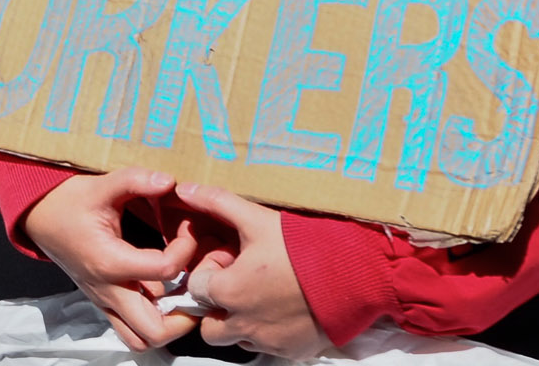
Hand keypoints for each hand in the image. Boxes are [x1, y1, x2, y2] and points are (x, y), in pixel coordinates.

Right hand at [23, 168, 206, 349]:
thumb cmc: (68, 202)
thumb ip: (135, 181)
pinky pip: (131, 328)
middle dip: (185, 315)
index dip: (186, 249)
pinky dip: (152, 318)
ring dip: (168, 324)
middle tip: (197, 284)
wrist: (39, 216)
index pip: (166, 270)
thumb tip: (168, 181)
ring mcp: (105, 301)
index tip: (189, 230)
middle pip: (154, 331)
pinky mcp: (105, 302)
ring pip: (141, 339)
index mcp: (110, 262)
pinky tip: (165, 291)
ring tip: (182, 294)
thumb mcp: (101, 185)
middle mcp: (108, 290)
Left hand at [177, 182, 329, 359]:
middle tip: (239, 281)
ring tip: (262, 292)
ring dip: (240, 320)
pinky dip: (268, 331)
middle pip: (209, 325)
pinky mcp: (292, 351)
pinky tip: (285, 306)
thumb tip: (185, 190)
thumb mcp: (256, 218)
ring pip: (237, 339)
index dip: (210, 269)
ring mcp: (268, 341)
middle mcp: (243, 324)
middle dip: (216, 305)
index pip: (196, 287)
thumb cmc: (303, 246)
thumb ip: (217, 203)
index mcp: (229, 292)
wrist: (354, 273)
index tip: (231, 256)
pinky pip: (267, 347)